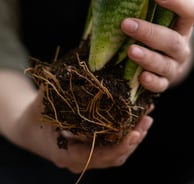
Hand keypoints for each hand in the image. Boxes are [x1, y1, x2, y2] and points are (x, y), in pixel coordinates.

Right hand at [10, 89, 152, 172]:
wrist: (28, 128)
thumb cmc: (34, 115)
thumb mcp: (43, 102)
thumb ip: (57, 89)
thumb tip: (74, 67)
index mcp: (66, 153)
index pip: (98, 156)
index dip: (119, 147)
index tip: (136, 132)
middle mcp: (78, 160)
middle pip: (112, 158)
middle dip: (132, 140)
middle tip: (147, 120)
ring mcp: (85, 157)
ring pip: (115, 155)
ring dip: (132, 139)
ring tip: (146, 119)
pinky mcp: (89, 150)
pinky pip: (111, 148)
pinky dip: (124, 137)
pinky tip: (134, 122)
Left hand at [121, 0, 193, 92]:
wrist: (167, 64)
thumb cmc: (159, 39)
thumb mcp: (160, 24)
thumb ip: (150, 14)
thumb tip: (126, 2)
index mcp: (182, 30)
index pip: (189, 14)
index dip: (178, 4)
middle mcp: (180, 49)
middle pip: (171, 41)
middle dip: (148, 33)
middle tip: (126, 24)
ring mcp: (173, 67)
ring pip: (164, 64)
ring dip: (147, 57)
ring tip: (131, 51)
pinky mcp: (164, 82)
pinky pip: (160, 85)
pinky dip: (152, 82)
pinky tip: (142, 77)